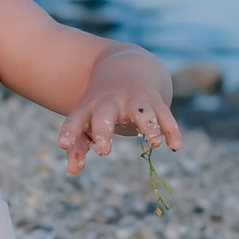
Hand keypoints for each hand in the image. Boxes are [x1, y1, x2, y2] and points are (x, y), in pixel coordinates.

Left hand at [57, 83, 180, 174]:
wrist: (124, 67)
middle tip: (103, 152)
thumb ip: (78, 146)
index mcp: (89, 107)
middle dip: (104, 130)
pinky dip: (171, 130)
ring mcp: (134, 100)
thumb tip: (72, 172)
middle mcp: (111, 102)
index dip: (69, 132)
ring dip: (149, 126)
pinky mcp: (155, 102)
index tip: (63, 144)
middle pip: (105, 114)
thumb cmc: (100, 105)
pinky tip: (175, 146)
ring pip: (142, 112)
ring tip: (153, 143)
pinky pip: (165, 115)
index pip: (75, 119)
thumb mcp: (86, 120)